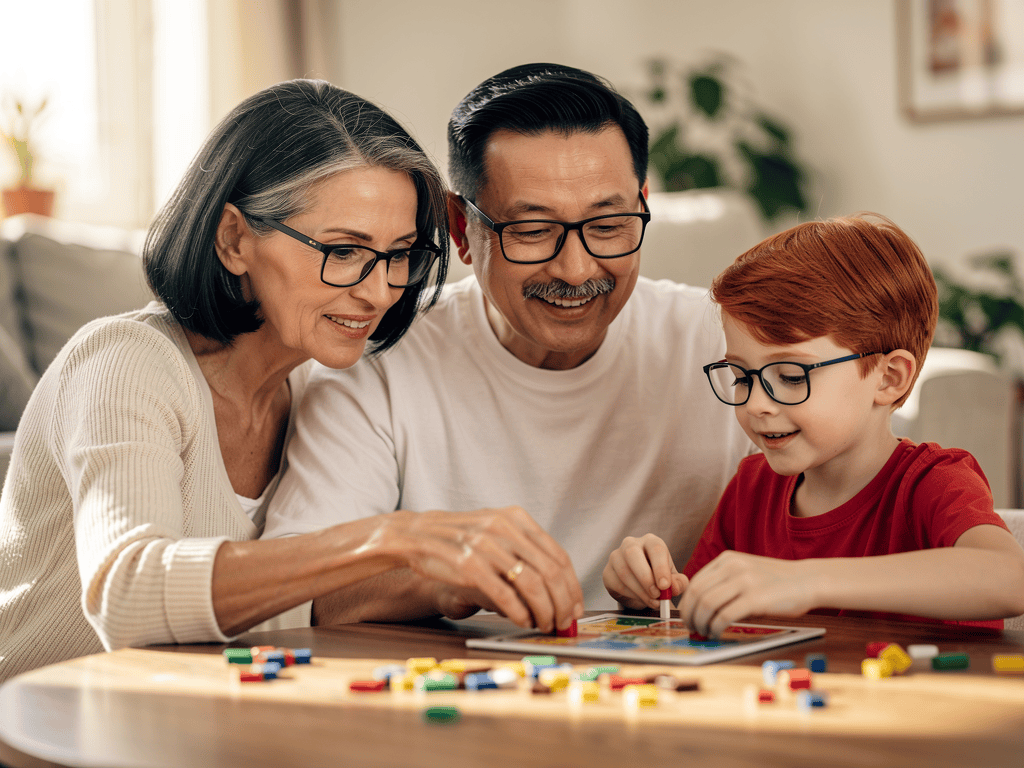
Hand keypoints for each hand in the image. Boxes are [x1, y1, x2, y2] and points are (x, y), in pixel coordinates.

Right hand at [377, 507, 583, 632]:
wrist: (415, 534)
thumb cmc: (458, 538)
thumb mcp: (494, 528)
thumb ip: (522, 548)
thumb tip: (557, 584)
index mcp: (515, 518)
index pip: (557, 555)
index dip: (572, 585)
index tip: (576, 606)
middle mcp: (505, 528)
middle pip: (550, 571)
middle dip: (563, 602)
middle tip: (565, 622)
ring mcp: (487, 546)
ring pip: (532, 584)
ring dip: (545, 610)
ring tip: (546, 625)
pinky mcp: (469, 565)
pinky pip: (505, 594)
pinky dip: (520, 612)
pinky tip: (524, 621)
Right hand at [603, 534, 686, 609]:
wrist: (640, 586)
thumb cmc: (658, 577)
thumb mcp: (672, 580)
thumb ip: (678, 583)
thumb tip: (674, 587)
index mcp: (651, 541)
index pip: (655, 548)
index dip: (660, 567)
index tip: (665, 586)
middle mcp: (631, 544)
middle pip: (633, 554)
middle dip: (645, 577)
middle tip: (656, 594)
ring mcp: (616, 557)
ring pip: (624, 571)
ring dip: (640, 590)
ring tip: (653, 602)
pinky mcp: (608, 572)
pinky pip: (617, 583)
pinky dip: (631, 595)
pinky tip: (641, 600)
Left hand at [677, 551, 818, 636]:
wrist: (808, 580)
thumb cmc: (777, 582)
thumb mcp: (746, 573)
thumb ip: (725, 584)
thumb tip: (701, 609)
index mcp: (727, 559)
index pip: (696, 581)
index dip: (687, 603)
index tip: (687, 616)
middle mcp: (732, 567)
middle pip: (697, 593)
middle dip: (689, 614)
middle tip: (691, 628)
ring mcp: (744, 581)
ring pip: (707, 604)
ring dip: (701, 623)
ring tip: (705, 632)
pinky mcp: (755, 598)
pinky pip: (725, 615)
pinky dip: (716, 627)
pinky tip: (718, 632)